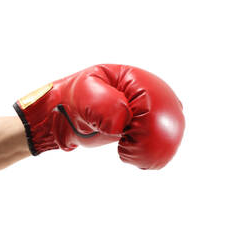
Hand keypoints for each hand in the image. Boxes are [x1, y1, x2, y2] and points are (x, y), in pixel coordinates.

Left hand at [14, 65, 184, 168]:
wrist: (64, 118)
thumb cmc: (73, 102)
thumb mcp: (84, 95)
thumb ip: (103, 105)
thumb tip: (122, 122)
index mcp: (137, 78)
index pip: (158, 103)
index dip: (145, 123)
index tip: (124, 133)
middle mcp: (150, 92)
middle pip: (170, 120)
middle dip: (150, 139)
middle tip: (125, 145)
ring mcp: (150, 111)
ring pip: (169, 135)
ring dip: (150, 149)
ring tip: (125, 149)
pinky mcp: (146, 128)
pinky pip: (160, 144)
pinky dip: (148, 155)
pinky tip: (128, 153)